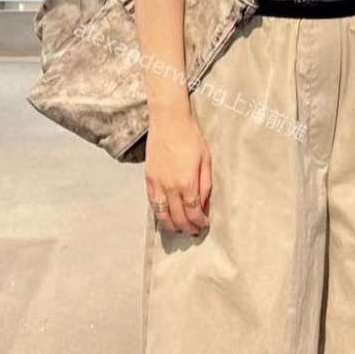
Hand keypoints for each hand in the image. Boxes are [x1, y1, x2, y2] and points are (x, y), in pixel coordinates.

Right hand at [145, 108, 210, 235]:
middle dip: (187, 227)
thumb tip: (204, 205)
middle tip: (194, 231)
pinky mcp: (148, 179)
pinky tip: (166, 216)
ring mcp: (157, 184)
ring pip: (162, 215)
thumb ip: (205, 185)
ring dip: (171, 225)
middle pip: (178, 217)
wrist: (168, 122)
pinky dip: (159, 213)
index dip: (200, 222)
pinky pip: (153, 203)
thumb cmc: (190, 137)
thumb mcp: (205, 160)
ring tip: (180, 229)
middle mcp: (170, 187)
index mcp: (187, 183)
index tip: (204, 224)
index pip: (193, 212)